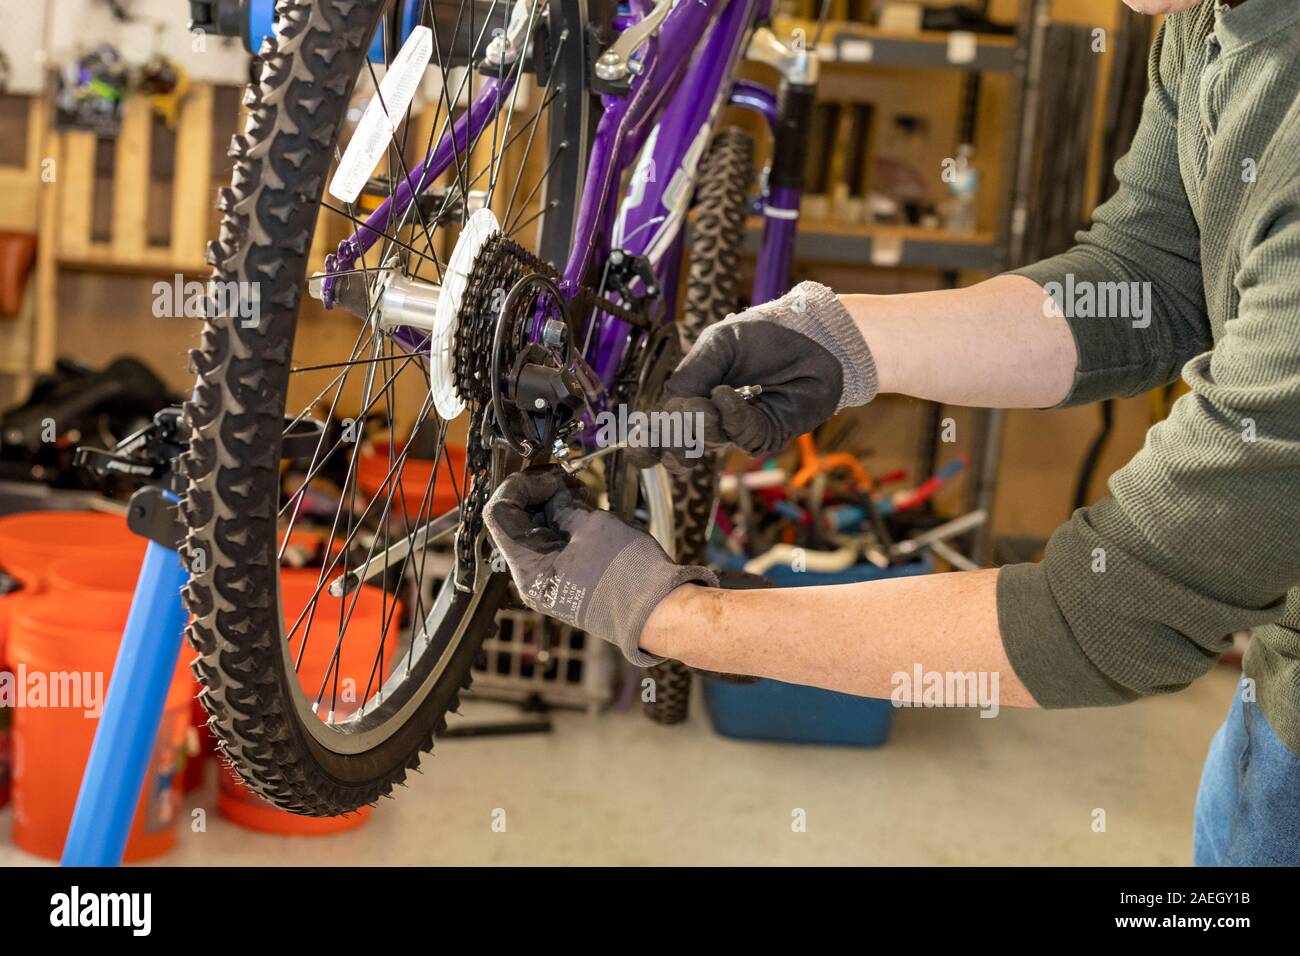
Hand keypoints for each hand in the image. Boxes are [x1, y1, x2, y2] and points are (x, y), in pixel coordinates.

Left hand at [483, 466, 717, 665]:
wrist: (658, 612)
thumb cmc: (628, 575)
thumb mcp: (591, 527)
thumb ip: (562, 506)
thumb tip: (552, 494)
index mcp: (529, 569)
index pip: (500, 514)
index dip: (520, 486)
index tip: (549, 474)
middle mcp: (533, 580)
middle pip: (516, 524)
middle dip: (537, 495)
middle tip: (565, 478)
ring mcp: (550, 583)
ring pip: (536, 534)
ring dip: (552, 508)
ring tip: (579, 494)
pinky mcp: (567, 582)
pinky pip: (554, 547)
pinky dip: (563, 525)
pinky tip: (584, 511)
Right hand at [625, 281, 876, 473]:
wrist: (816, 335)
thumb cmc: (767, 333)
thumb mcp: (718, 345)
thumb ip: (690, 375)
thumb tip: (672, 410)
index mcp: (693, 392)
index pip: (662, 426)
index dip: (647, 443)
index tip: (639, 449)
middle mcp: (712, 416)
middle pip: (679, 444)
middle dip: (673, 437)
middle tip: (675, 423)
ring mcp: (738, 428)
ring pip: (709, 443)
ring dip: (703, 425)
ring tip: (711, 399)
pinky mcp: (767, 435)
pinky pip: (742, 438)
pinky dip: (731, 418)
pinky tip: (728, 397)